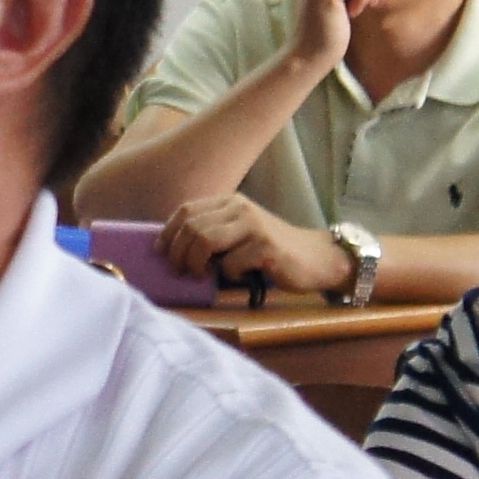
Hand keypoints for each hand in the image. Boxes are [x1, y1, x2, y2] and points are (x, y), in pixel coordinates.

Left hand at [160, 191, 334, 296]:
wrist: (317, 258)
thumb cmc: (271, 251)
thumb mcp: (239, 232)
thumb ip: (213, 233)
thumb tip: (172, 251)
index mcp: (230, 202)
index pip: (186, 210)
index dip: (168, 233)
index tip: (161, 254)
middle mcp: (240, 208)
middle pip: (191, 227)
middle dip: (178, 254)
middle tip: (181, 272)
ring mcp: (253, 226)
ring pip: (204, 240)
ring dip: (196, 263)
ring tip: (201, 275)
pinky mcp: (265, 247)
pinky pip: (231, 263)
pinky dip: (228, 274)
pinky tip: (238, 277)